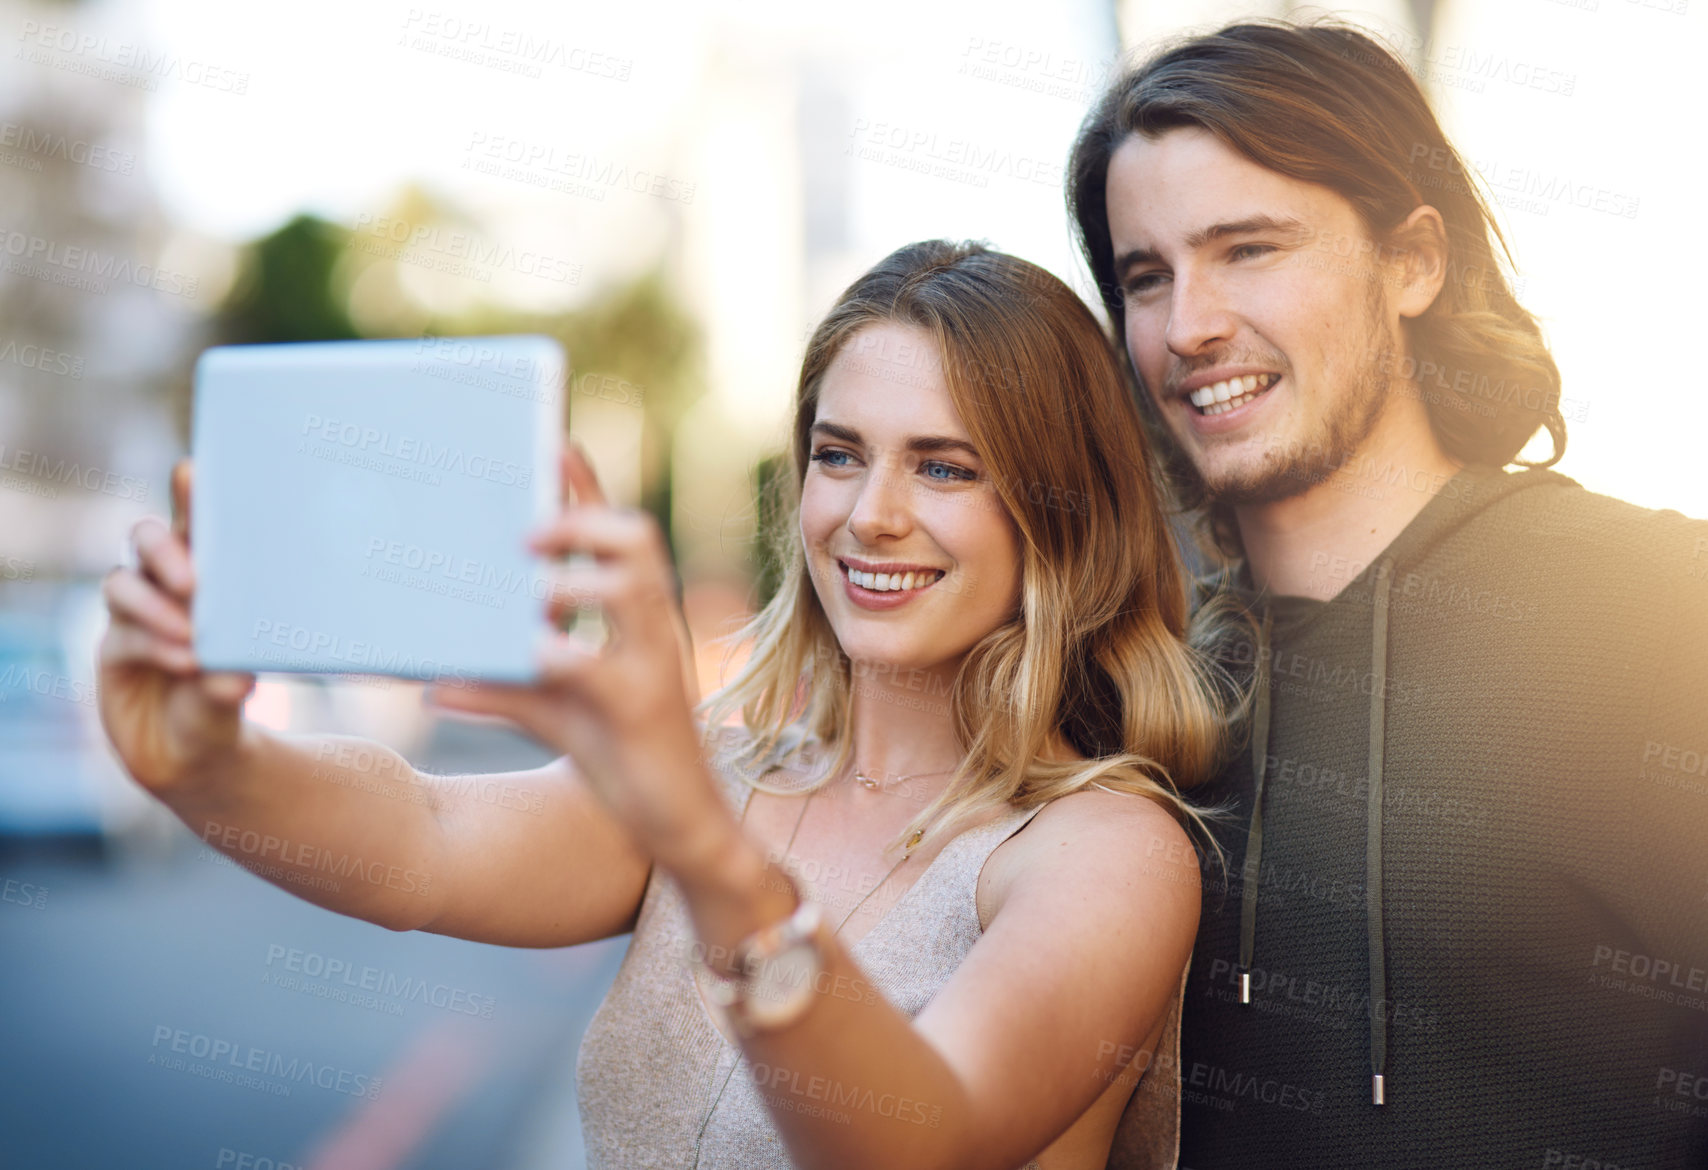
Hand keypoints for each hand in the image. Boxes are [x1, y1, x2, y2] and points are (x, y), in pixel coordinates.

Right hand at [97, 460, 255, 792]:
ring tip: (193, 633)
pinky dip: (154, 643)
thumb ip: (237, 675)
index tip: (194, 472)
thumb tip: (235, 674)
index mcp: (209, 571)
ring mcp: (136, 615)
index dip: (192, 495)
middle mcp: (166, 584)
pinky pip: (124, 635)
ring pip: (125, 584)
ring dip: (156, 605)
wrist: (201, 754)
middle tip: (196, 579)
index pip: (197, 523)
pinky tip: (187, 661)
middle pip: (147, 539)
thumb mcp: (244, 684)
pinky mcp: (116, 650)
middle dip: (165, 548)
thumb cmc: (234, 698)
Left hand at [431, 441, 725, 867]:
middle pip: (638, 541)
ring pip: (633, 590)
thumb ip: (504, 684)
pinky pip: (589, 668)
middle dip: (583, 522)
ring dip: (575, 580)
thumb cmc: (618, 755)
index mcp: (637, 617)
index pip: (616, 536)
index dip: (586, 489)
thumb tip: (433, 678)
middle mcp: (652, 630)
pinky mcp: (641, 709)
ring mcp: (654, 666)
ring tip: (529, 591)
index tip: (553, 446)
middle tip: (526, 534)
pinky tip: (502, 662)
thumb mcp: (556, 710)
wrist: (678, 827)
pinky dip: (547, 655)